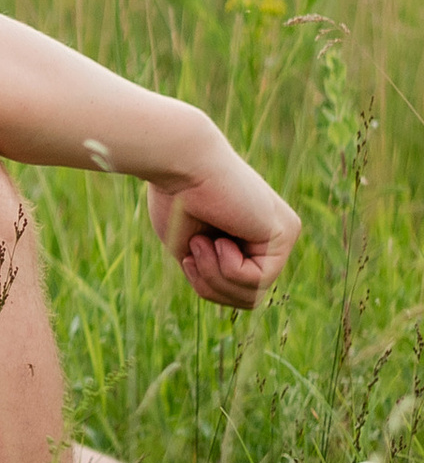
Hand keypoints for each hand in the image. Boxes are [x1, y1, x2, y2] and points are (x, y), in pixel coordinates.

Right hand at [146, 140, 300, 312]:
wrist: (179, 163)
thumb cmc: (175, 199)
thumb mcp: (193, 251)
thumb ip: (215, 273)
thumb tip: (243, 299)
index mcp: (251, 239)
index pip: (236, 292)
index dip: (205, 285)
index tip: (188, 256)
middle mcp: (274, 237)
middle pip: (247, 299)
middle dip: (211, 286)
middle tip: (194, 253)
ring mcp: (284, 234)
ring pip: (252, 294)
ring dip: (215, 277)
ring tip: (201, 244)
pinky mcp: (286, 232)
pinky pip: (257, 280)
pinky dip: (227, 267)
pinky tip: (219, 239)